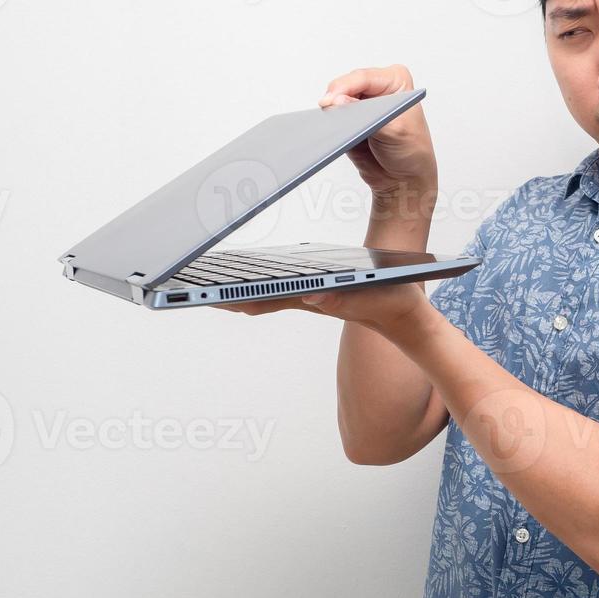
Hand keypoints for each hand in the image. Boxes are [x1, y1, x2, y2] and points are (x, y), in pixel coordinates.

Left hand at [216, 279, 430, 338]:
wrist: (408, 315)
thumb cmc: (395, 304)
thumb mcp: (374, 299)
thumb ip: (344, 298)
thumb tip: (312, 295)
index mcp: (316, 300)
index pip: (266, 301)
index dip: (236, 298)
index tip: (208, 294)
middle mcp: (307, 300)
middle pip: (255, 299)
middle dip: (223, 294)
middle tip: (190, 288)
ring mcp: (310, 297)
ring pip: (263, 295)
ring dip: (235, 291)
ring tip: (205, 284)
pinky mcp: (316, 293)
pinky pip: (278, 290)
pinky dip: (255, 286)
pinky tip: (242, 282)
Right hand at [317, 64, 437, 208]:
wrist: (404, 177)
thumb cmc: (412, 151)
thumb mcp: (395, 131)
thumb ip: (368, 116)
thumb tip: (339, 102)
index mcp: (396, 80)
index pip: (364, 77)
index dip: (344, 87)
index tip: (331, 100)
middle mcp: (378, 88)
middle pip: (346, 85)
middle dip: (336, 98)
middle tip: (327, 111)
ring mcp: (361, 102)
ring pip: (336, 99)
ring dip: (331, 110)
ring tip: (328, 121)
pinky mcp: (349, 119)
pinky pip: (333, 116)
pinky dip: (329, 121)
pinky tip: (327, 129)